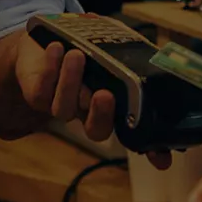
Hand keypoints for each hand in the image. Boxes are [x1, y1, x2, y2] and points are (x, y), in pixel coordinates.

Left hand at [0, 32, 173, 169]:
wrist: (43, 42)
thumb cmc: (85, 45)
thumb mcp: (111, 44)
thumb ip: (127, 48)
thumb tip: (142, 46)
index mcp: (113, 105)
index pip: (136, 135)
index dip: (151, 150)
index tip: (163, 160)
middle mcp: (88, 112)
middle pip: (98, 129)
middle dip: (102, 114)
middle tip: (105, 94)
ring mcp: (63, 107)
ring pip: (66, 109)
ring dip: (72, 81)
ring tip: (76, 55)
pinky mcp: (38, 97)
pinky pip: (43, 92)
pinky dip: (51, 69)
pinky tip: (57, 48)